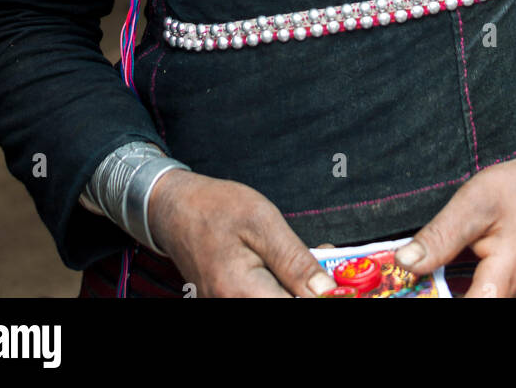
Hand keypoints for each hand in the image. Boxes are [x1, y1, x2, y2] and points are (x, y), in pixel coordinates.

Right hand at [147, 169, 336, 298]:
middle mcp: (229, 308)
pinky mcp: (225, 305)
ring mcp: (224, 308)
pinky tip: (288, 272)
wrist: (175, 210)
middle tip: (328, 268)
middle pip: (284, 309)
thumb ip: (295, 261)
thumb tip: (327, 292)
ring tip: (307, 266)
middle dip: (310, 294)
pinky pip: (262, 301)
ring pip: (276, 304)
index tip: (341, 286)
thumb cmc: (216, 208)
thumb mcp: (262, 222)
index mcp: (239, 291)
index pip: (293, 308)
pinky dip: (281, 290)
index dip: (320, 298)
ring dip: (296, 291)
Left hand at [394, 151, 515, 297]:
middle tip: (420, 286)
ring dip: (457, 295)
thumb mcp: (473, 202)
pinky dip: (471, 296)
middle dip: (444, 296)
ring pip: (485, 304)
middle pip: (478, 308)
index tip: (418, 293)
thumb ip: (439, 237)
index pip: (475, 306)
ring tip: (433, 282)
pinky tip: (454, 286)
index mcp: (509, 272)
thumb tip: (404, 261)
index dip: (440, 302)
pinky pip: (494, 301)